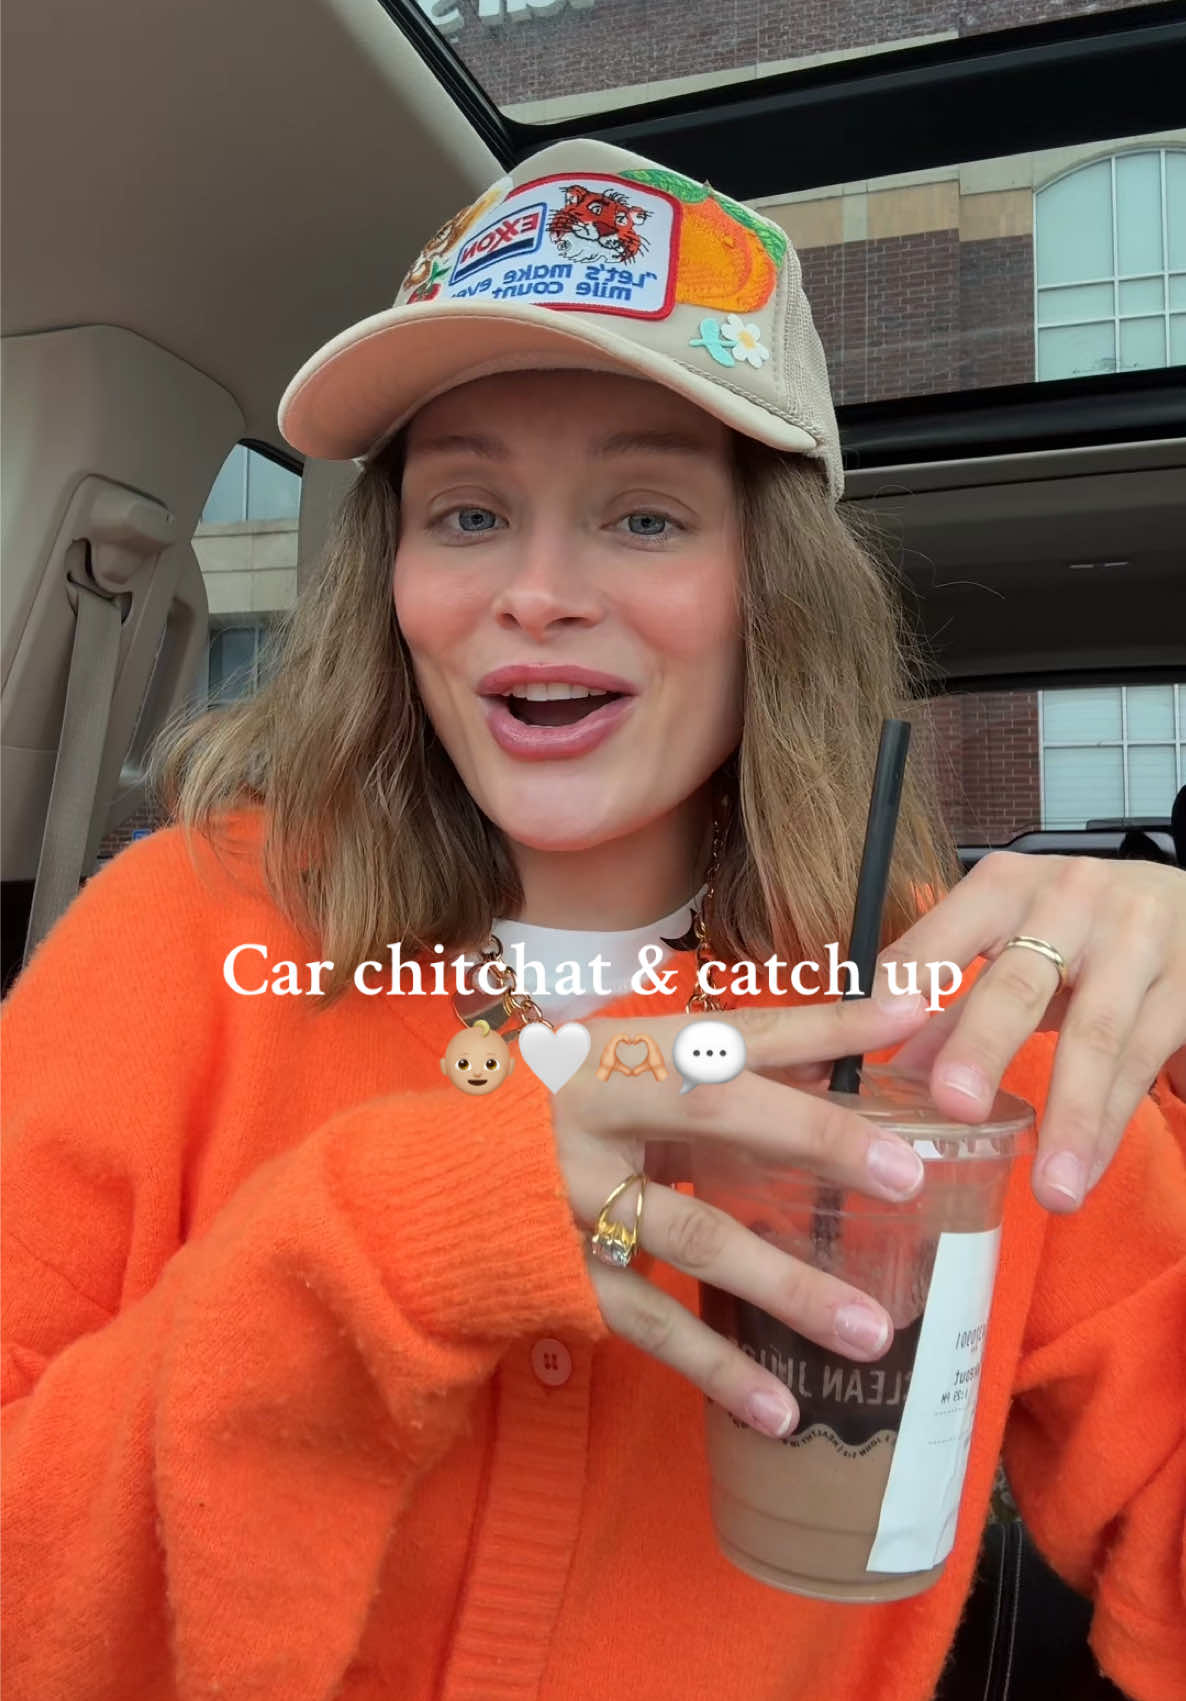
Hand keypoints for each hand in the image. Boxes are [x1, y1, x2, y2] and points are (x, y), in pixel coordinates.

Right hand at [549, 994, 931, 1440]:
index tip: (912, 1008)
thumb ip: (712, 1074)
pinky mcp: (566, 1274)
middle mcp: (595, 1113)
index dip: (821, 1021)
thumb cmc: (543, 1113)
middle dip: (818, 1140)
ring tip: (873, 1332)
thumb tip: (833, 1069)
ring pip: (695, 1236)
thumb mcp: (619, 1071)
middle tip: (909, 1174)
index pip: (735, 1030)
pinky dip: (716, 1369)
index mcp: (619, 1050)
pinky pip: (651, 1325)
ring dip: (788, 1285)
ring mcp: (577, 1198)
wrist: (425, 1184)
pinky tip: (779, 1408)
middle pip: (716, 1115)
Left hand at [877, 853, 1185, 1211]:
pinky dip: (1109, 1126)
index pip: (943, 934)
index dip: (908, 979)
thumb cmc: (1080, 926)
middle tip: (955, 1105)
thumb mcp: (1013, 945)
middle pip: (1018, 984)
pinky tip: (1084, 1172)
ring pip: (1095, 1037)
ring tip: (1049, 1191)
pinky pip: (1140, 1063)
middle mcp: (1068, 901)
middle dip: (984, 1046)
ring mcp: (1134, 940)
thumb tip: (891, 1071)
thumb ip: (953, 1004)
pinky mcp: (1184, 984)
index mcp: (1005, 888)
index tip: (870, 1030)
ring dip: (1071, 1119)